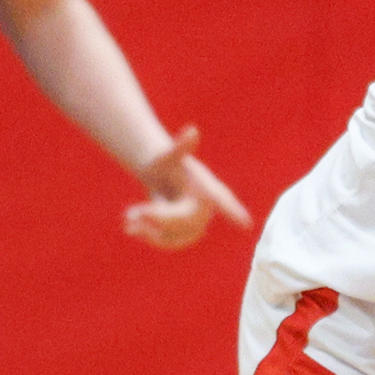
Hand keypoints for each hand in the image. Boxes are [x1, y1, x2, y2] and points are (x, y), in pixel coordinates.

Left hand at [122, 125, 253, 250]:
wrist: (159, 176)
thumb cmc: (167, 162)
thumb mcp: (168, 155)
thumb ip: (181, 147)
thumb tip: (193, 131)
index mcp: (208, 187)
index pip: (221, 199)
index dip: (233, 211)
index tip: (246, 224)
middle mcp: (206, 208)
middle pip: (186, 220)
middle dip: (159, 217)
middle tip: (131, 212)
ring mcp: (196, 225)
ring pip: (175, 236)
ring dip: (150, 229)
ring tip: (128, 218)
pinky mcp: (184, 236)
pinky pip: (167, 242)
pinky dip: (148, 236)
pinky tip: (131, 227)